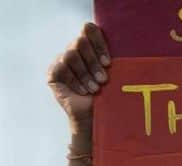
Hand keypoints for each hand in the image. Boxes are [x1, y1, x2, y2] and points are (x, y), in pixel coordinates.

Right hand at [48, 23, 111, 139]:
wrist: (95, 120)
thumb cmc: (107, 98)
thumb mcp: (113, 76)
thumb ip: (111, 57)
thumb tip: (128, 41)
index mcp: (89, 47)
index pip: (89, 29)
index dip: (98, 43)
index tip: (108, 63)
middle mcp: (74, 50)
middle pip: (80, 41)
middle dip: (93, 62)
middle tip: (103, 80)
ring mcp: (61, 61)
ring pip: (71, 54)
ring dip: (85, 74)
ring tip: (94, 89)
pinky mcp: (53, 74)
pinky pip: (61, 68)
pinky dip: (74, 81)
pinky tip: (82, 92)